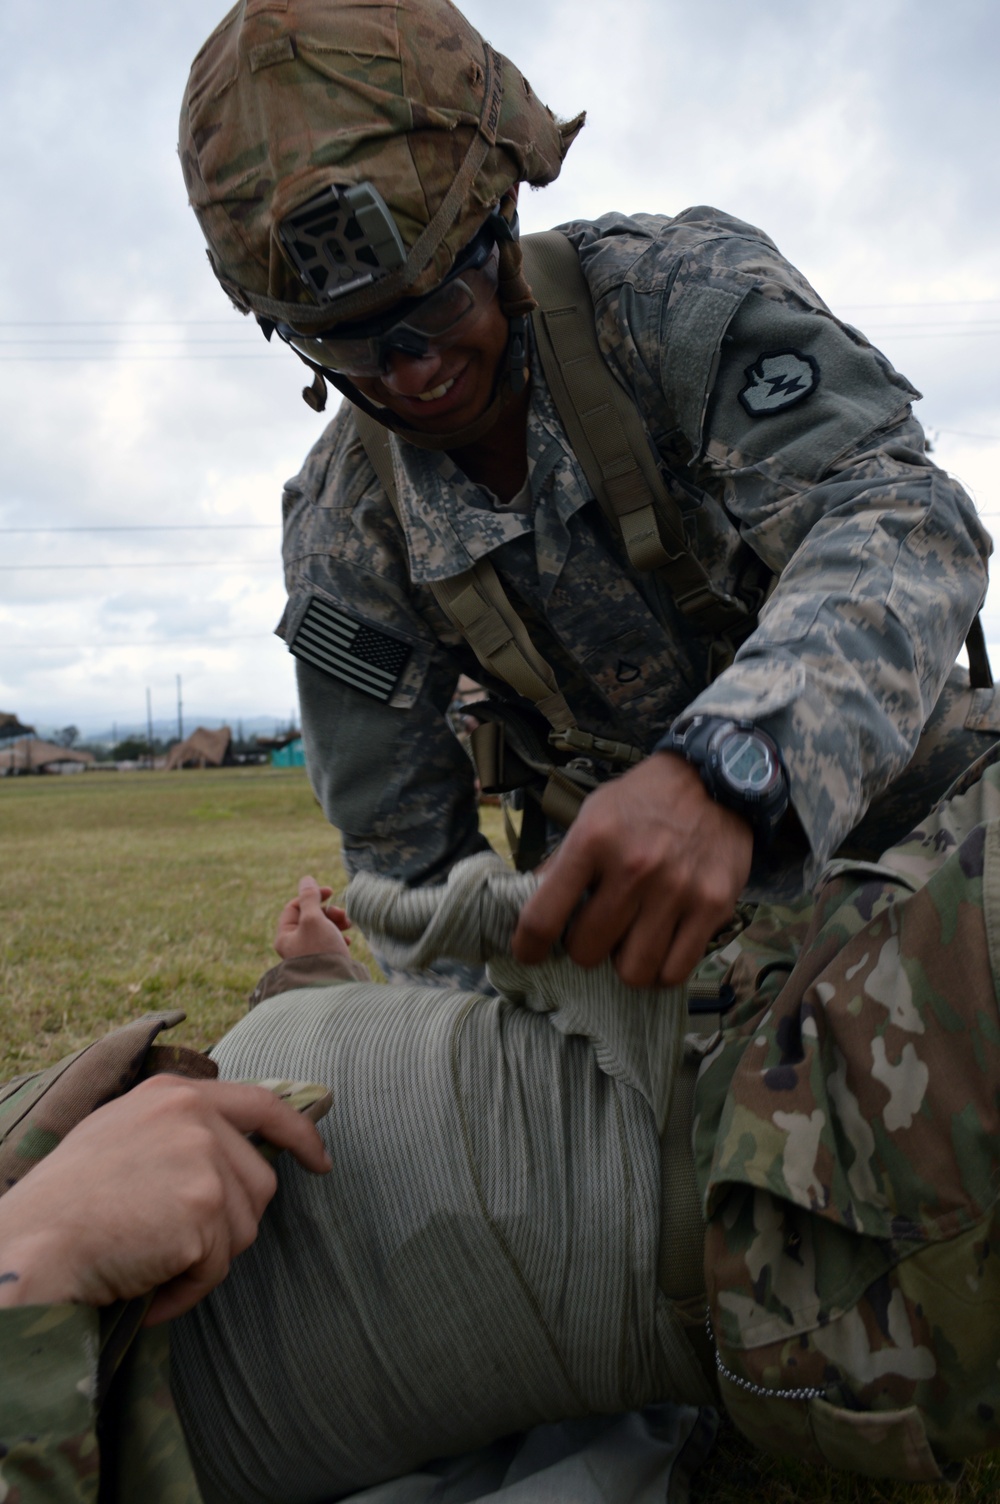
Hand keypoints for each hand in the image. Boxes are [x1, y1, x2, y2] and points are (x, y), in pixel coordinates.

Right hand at [0, 1076, 330, 1322]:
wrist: (32, 1244)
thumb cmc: (64, 1204)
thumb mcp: (118, 1135)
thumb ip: (175, 1130)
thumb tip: (232, 1150)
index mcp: (174, 1094)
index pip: (262, 1104)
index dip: (300, 1135)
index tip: (320, 1162)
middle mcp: (195, 1114)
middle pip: (258, 1182)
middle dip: (227, 1226)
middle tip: (171, 1245)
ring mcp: (203, 1156)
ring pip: (244, 1228)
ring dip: (204, 1260)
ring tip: (149, 1260)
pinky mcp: (205, 1205)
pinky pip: (218, 1266)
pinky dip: (188, 1289)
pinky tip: (148, 1285)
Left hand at [275, 875, 351, 960]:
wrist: (334, 984)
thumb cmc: (321, 950)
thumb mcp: (314, 919)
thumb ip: (310, 897)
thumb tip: (306, 879)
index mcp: (285, 936)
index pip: (295, 906)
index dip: (312, 895)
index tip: (330, 892)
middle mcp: (294, 945)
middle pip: (310, 917)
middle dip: (328, 911)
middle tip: (342, 914)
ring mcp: (309, 954)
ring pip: (322, 928)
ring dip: (336, 922)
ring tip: (348, 925)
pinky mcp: (323, 960)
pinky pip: (330, 942)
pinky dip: (339, 936)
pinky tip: (347, 940)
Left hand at [512, 752, 752, 986]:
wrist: (715, 780)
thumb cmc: (643, 802)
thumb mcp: (592, 815)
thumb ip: (562, 863)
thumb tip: (529, 909)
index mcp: (592, 840)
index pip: (543, 917)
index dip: (528, 947)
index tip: (529, 953)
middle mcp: (634, 867)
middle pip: (587, 951)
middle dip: (585, 948)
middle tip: (596, 931)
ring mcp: (677, 889)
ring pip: (633, 971)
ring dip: (625, 963)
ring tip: (630, 941)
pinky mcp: (713, 906)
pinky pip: (675, 971)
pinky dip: (662, 971)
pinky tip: (659, 950)